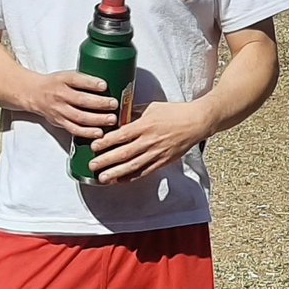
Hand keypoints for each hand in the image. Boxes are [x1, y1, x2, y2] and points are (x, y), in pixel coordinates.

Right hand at [29, 70, 117, 137]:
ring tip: (112, 119)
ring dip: (97, 119)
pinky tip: (100, 132)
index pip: (77, 80)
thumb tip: (112, 82)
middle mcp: (60, 95)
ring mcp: (59, 110)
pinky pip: (74, 129)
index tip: (105, 85)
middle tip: (114, 104)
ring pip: (79, 117)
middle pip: (81, 100)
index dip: (91, 83)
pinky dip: (88, 132)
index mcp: (63, 79)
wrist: (34, 94)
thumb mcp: (66, 75)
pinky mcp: (59, 122)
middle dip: (99, 103)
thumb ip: (84, 79)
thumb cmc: (56, 83)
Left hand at [88, 100, 208, 183]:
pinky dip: (132, 177)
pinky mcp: (163, 161)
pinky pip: (145, 171)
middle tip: (92, 166)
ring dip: (116, 173)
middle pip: (124, 153)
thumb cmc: (174, 112)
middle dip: (106, 160)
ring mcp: (156, 153)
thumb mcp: (152, 107)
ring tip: (102, 178)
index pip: (121, 135)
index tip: (93, 146)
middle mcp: (149, 141)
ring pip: (133, 166)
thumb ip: (135, 114)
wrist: (196, 122)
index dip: (106, 142)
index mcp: (145, 125)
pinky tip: (120, 181)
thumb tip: (119, 117)